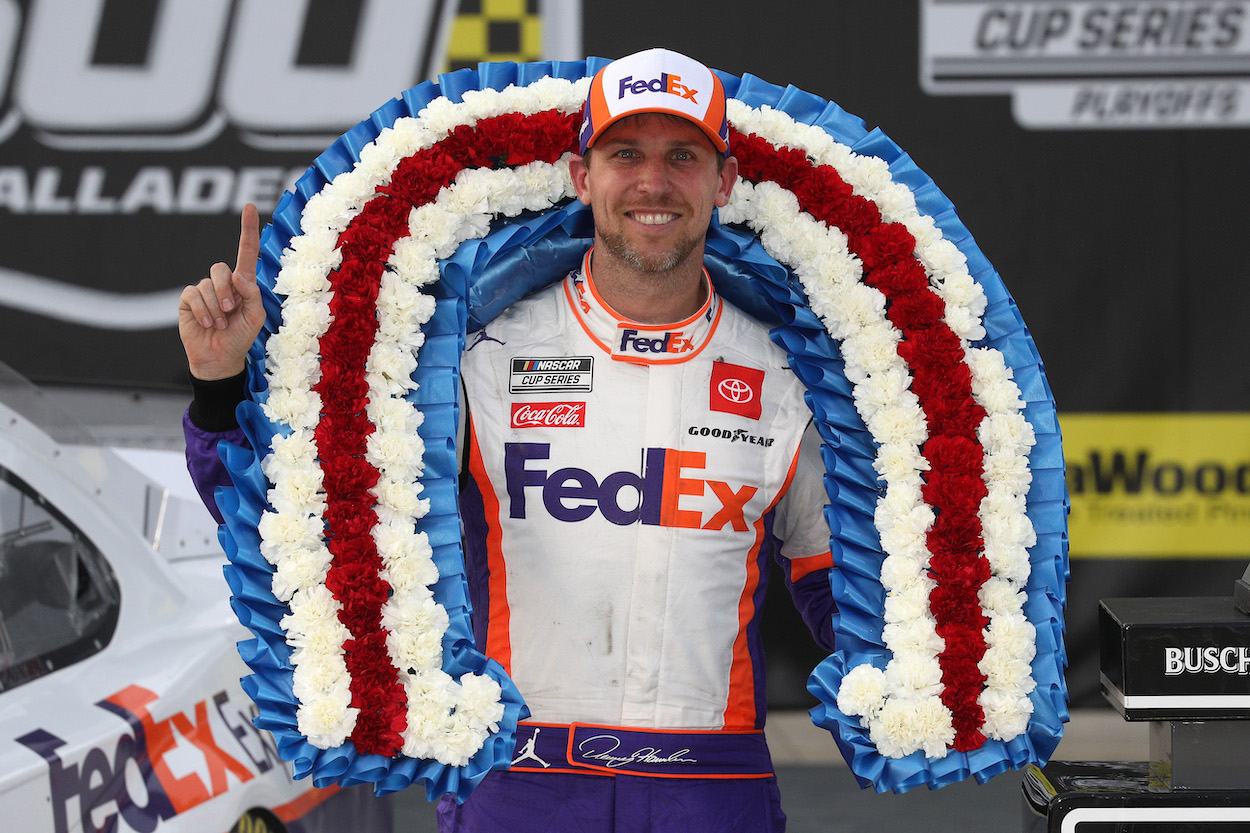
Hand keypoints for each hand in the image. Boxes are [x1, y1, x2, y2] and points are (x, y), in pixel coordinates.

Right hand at [178, 204, 266, 380]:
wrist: (220, 357)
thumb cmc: (241, 336)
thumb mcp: (256, 317)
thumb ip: (253, 294)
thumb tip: (238, 275)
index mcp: (242, 283)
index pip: (246, 251)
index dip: (247, 229)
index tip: (249, 206)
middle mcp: (222, 282)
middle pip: (221, 269)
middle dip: (226, 292)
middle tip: (230, 312)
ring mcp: (204, 289)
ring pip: (208, 284)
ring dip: (216, 308)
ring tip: (219, 324)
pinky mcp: (188, 299)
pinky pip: (193, 295)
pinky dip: (203, 311)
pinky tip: (207, 323)